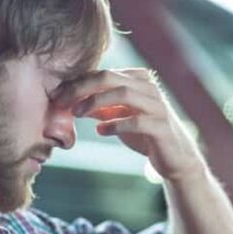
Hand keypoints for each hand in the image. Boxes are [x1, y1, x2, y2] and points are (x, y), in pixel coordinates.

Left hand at [52, 68, 204, 180]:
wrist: (175, 159)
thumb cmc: (145, 136)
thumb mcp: (119, 117)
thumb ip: (100, 107)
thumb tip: (72, 101)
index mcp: (138, 80)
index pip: (103, 73)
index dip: (77, 83)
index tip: (57, 96)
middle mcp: (149, 88)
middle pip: (110, 78)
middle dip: (82, 88)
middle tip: (62, 102)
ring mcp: (157, 106)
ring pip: (124, 93)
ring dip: (96, 102)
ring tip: (78, 114)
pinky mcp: (162, 126)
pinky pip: (136, 121)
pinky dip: (115, 124)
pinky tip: (101, 131)